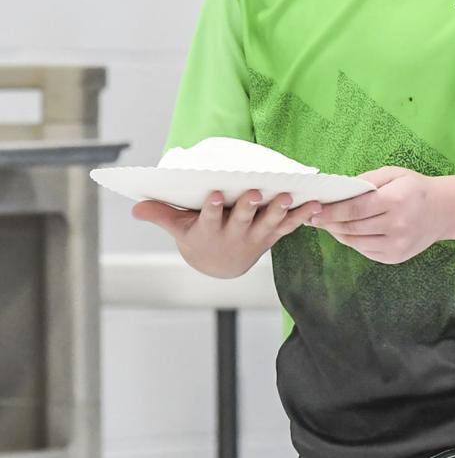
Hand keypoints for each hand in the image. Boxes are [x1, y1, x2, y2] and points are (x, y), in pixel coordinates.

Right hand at [133, 190, 321, 278]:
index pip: (210, 219)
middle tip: (256, 192)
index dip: (214, 208)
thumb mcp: (178, 229)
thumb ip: (161, 215)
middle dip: (249, 207)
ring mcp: (255, 236)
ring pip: (268, 223)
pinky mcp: (272, 235)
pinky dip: (302, 216)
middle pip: (242, 220)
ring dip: (279, 210)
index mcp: (209, 232)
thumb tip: (135, 206)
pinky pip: (289, 226)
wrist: (219, 265)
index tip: (217, 194)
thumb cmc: (198, 236)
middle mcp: (234, 235)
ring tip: (288, 197)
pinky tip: (315, 205)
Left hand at [309, 166, 448, 263]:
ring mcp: (397, 245)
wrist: (444, 211)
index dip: (331, 212)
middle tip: (314, 218)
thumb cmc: (415, 189)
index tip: (314, 211)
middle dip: (329, 223)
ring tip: (328, 224)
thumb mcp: (394, 174)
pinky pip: (365, 251)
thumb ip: (366, 181)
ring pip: (355, 242)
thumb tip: (338, 191)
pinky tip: (347, 232)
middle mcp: (397, 225)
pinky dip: (353, 241)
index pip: (354, 209)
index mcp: (396, 200)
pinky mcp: (395, 257)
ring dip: (338, 233)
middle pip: (352, 227)